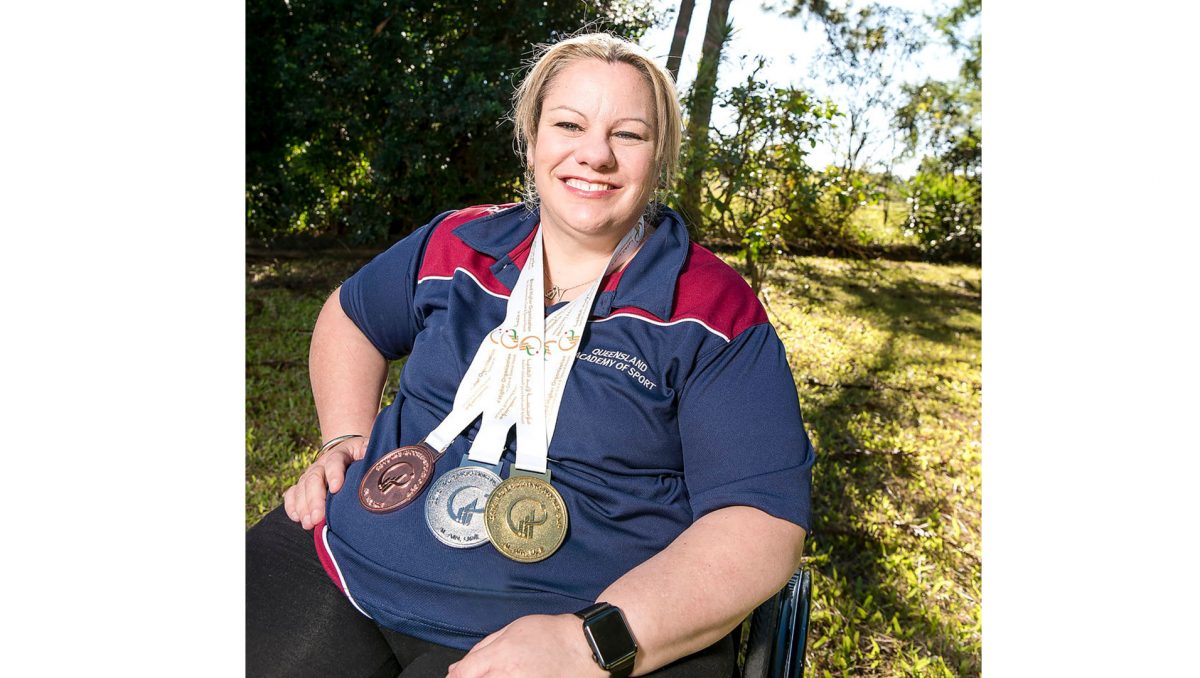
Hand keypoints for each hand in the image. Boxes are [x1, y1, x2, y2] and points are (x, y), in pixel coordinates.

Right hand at [282, 436, 368, 529]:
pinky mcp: (304, 485)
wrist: (351, 453)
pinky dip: (292, 505)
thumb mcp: (373, 453)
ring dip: (303, 506)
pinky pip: (292, 493)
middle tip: (318, 518)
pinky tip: (297, 518)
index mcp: (342, 452)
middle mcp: (323, 462)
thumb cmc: (366, 458)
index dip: (335, 473)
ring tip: (309, 523)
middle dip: (315, 499)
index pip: (335, 460)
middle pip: (314, 478)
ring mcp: (312, 473)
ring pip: (301, 487)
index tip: (336, 489)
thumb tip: (384, 466)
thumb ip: (376, 457)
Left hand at [446, 614, 606, 677]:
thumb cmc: (552, 635)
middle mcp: (508, 676)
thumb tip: (457, 669)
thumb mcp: (513, 629)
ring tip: (500, 675)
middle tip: (476, 677)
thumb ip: (482, 649)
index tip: (456, 677)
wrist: (585, 647)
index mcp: (501, 655)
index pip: (463, 674)